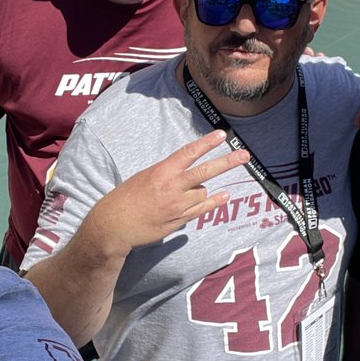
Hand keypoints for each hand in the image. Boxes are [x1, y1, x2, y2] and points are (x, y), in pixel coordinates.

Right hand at [84, 130, 249, 258]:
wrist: (114, 225)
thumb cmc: (125, 198)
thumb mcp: (144, 177)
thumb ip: (167, 174)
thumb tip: (187, 174)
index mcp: (161, 172)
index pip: (188, 153)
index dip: (207, 143)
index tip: (222, 135)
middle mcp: (172, 187)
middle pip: (205, 172)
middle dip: (227, 162)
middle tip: (245, 155)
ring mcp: (177, 206)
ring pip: (202, 192)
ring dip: (199, 190)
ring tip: (181, 193)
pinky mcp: (178, 221)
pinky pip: (200, 209)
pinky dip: (212, 202)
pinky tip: (223, 196)